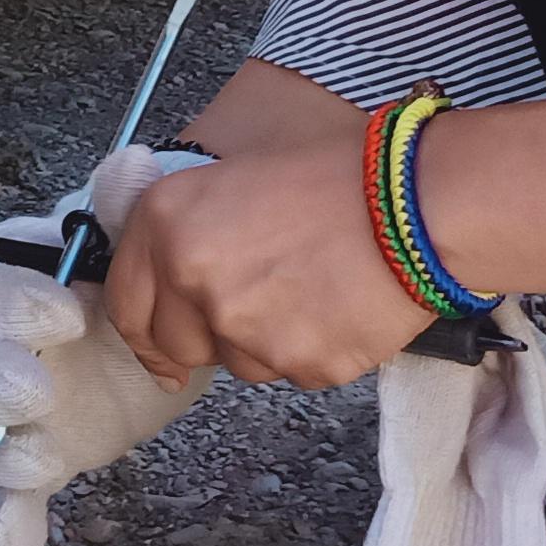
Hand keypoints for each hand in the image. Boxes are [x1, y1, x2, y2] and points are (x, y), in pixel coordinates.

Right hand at [0, 146, 213, 545]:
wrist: (189, 313)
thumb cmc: (154, 260)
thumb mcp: (153, 223)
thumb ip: (134, 200)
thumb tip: (131, 166)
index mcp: (14, 278)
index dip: (4, 303)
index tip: (66, 311)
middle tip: (41, 387)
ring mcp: (18, 405)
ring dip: (0, 453)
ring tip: (47, 455)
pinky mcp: (43, 450)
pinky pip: (7, 495)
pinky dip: (7, 525)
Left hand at [103, 138, 441, 388]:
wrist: (418, 202)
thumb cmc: (340, 173)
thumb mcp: (236, 176)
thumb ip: (189, 229)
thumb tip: (169, 277)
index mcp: (168, 222)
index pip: (126, 304)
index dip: (143, 329)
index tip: (158, 347)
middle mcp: (194, 279)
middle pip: (177, 345)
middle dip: (207, 335)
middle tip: (256, 305)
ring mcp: (246, 330)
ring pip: (239, 362)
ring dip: (263, 341)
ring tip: (311, 289)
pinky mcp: (300, 364)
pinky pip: (293, 372)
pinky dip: (313, 350)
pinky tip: (340, 306)